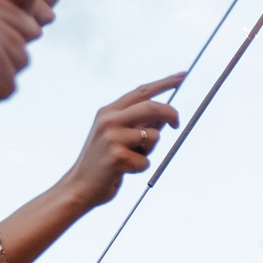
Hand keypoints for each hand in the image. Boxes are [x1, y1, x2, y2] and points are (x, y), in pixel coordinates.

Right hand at [64, 78, 183, 208]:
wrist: (79, 187)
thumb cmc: (102, 163)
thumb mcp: (116, 137)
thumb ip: (138, 125)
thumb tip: (166, 116)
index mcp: (108, 112)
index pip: (141, 91)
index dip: (165, 83)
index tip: (183, 75)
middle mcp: (108, 120)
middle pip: (151, 107)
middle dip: (171, 113)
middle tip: (177, 124)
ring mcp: (112, 138)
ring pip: (153, 136)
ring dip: (150, 150)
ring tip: (131, 159)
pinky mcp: (117, 157)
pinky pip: (146, 160)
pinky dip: (141, 168)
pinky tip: (123, 172)